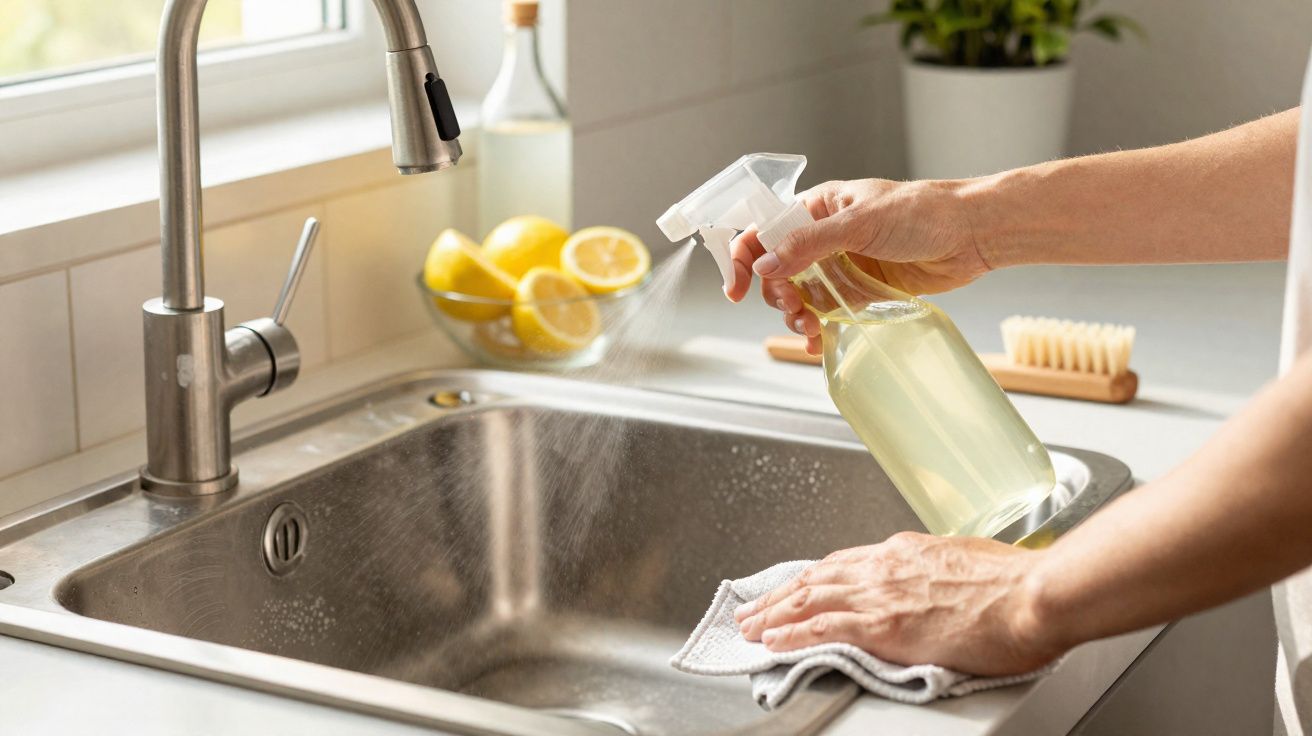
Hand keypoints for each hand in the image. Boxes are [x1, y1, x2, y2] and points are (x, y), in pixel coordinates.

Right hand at [724, 178, 989, 353]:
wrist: (971, 234)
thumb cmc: (922, 212)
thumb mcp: (859, 222)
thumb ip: (810, 243)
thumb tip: (765, 265)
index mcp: (816, 208)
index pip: (764, 231)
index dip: (743, 259)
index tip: (736, 289)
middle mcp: (822, 238)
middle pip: (776, 272)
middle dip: (776, 295)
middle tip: (793, 309)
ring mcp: (840, 266)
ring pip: (799, 297)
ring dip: (796, 316)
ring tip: (809, 328)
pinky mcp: (860, 291)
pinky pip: (827, 313)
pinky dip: (818, 329)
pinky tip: (819, 341)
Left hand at [733, 532, 1059, 675]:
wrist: (1035, 595)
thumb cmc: (1018, 584)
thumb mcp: (968, 564)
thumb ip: (939, 573)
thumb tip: (936, 582)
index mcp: (906, 551)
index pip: (843, 563)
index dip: (812, 577)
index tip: (795, 586)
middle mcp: (886, 566)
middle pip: (816, 578)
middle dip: (780, 595)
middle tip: (753, 608)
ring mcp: (882, 594)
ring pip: (809, 599)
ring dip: (773, 613)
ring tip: (749, 625)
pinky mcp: (885, 625)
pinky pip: (824, 627)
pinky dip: (792, 633)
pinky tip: (772, 640)